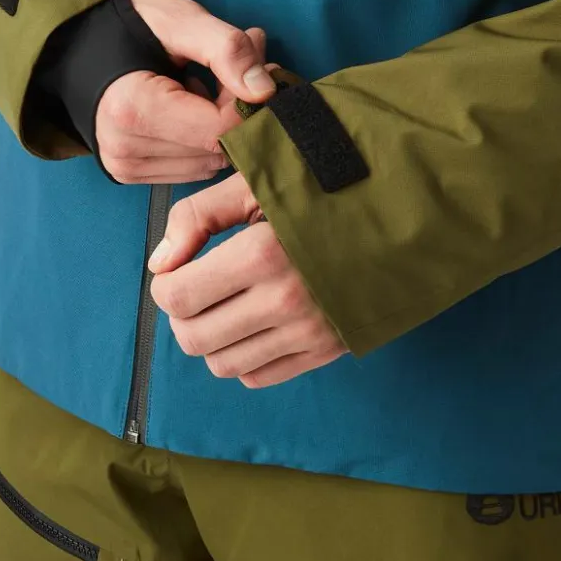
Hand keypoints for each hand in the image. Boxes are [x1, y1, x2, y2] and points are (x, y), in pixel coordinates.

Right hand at [96, 0, 275, 183]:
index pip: (220, 128)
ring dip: (221, 127)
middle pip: (217, 148)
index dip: (247, 100)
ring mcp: (125, 168)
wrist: (74, 44)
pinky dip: (203, 141)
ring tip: (207, 86)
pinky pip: (193, 169)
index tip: (254, 65)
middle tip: (236, 69)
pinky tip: (190, 110)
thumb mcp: (178, 19)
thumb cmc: (129, 25)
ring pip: (210, 163)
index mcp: (132, 109)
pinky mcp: (131, 175)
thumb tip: (265, 90)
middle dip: (236, 110)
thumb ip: (224, 48)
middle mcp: (125, 149)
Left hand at [148, 173, 347, 386]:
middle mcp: (284, 301)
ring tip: (225, 304)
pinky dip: (243, 356)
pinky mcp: (326, 350)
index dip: (165, 284)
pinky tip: (253, 323)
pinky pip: (259, 376)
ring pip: (222, 364)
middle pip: (194, 338)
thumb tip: (159, 264)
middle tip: (196, 288)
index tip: (178, 268)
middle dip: (182, 314)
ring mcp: (308, 332)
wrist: (401, 215)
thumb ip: (197, 216)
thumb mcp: (255, 184)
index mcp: (261, 254)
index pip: (177, 297)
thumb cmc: (321, 190)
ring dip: (210, 338)